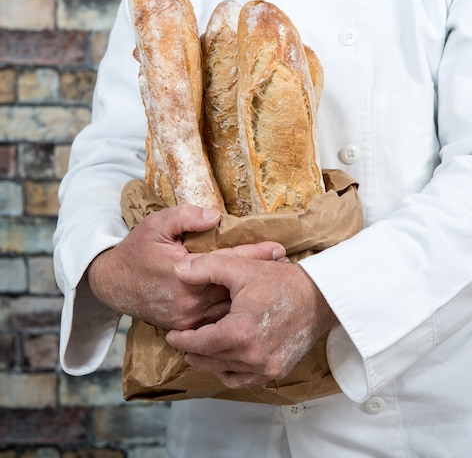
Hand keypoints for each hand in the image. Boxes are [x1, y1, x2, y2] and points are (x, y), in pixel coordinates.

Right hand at [86, 204, 286, 330]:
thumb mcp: (156, 224)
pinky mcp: (186, 328)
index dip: (255, 254)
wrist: (113, 284)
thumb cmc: (136, 250)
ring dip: (251, 297)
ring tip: (277, 286)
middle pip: (234, 287)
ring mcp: (188, 318)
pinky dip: (235, 311)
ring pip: (229, 308)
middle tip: (287, 269)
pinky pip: (217, 320)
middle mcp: (190, 299)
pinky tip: (252, 303)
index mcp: (186, 273)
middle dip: (260, 277)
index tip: (279, 249)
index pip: (228, 262)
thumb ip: (185, 217)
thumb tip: (215, 216)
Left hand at [165, 255, 337, 388]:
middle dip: (192, 351)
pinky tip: (226, 360)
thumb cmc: (283, 281)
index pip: (198, 344)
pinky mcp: (278, 370)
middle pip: (209, 360)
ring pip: (225, 372)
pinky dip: (232, 372)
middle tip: (184, 343)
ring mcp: (266, 366)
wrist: (321, 296)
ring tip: (202, 351)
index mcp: (239, 332)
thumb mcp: (242, 268)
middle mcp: (252, 355)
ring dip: (210, 362)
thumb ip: (206, 267)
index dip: (182, 340)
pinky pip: (245, 380)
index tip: (172, 335)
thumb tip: (177, 269)